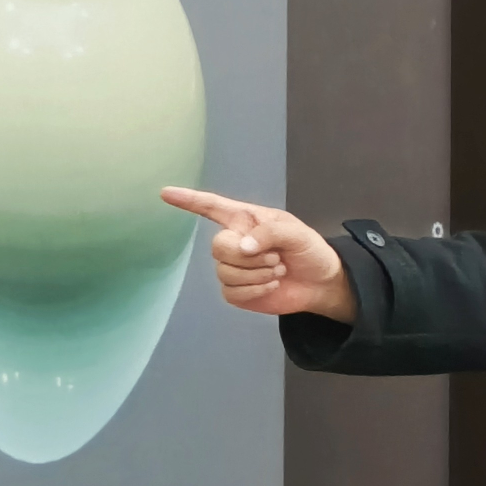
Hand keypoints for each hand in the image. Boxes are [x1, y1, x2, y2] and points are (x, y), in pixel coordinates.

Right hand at [159, 189, 358, 322]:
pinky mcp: (236, 291)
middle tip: (276, 258)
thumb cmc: (309, 250)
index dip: (188, 200)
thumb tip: (241, 247)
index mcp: (246, 220)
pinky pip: (230, 292)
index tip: (165, 193)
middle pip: (218, 246)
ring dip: (256, 274)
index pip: (211, 207)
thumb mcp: (296, 233)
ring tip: (277, 270)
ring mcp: (233, 267)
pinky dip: (254, 291)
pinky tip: (271, 286)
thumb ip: (269, 233)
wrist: (320, 283)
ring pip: (224, 271)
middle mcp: (235, 241)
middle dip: (248, 257)